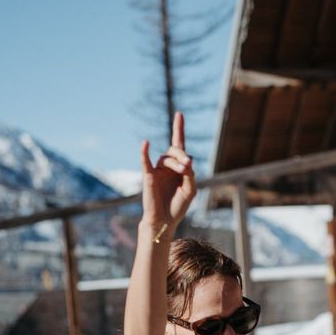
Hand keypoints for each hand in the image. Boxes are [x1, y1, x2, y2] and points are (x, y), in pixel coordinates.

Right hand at [140, 112, 195, 232]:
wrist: (165, 220)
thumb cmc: (178, 205)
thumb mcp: (190, 189)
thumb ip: (191, 174)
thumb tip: (188, 160)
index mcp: (178, 167)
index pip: (179, 144)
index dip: (179, 129)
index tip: (179, 114)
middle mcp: (167, 166)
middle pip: (175, 150)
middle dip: (183, 156)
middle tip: (188, 165)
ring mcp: (157, 170)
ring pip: (167, 158)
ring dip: (176, 163)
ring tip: (183, 170)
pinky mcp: (149, 176)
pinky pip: (146, 161)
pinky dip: (145, 152)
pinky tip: (146, 143)